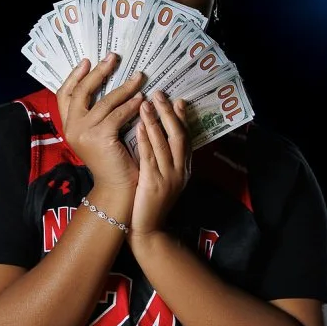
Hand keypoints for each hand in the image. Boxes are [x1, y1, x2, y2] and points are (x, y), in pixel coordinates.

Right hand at [55, 55, 147, 206]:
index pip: (64, 95)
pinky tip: (142, 99)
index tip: (88, 61)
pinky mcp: (99, 137)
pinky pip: (118, 114)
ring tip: (139, 77)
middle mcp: (72, 128)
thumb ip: (96, 114)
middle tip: (113, 58)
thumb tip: (108, 85)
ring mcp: (83, 132)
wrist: (117, 188)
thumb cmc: (113, 160)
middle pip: (81, 91)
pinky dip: (132, 105)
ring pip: (104, 101)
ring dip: (124, 87)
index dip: (74, 76)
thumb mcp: (98, 134)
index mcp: (69, 126)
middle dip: (98, 72)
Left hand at [130, 92, 191, 243]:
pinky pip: (150, 157)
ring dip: (156, 121)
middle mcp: (181, 171)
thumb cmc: (150, 204)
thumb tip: (157, 138)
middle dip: (169, 113)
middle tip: (160, 94)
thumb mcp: (163, 180)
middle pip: (179, 136)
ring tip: (146, 102)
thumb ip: (163, 161)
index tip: (177, 100)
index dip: (182, 118)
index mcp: (184, 169)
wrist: (148, 231)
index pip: (186, 138)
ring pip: (165, 144)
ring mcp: (168, 178)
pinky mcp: (153, 185)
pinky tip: (140, 125)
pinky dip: (146, 140)